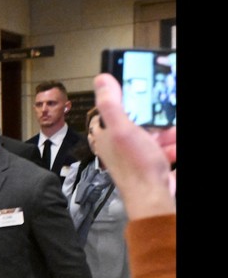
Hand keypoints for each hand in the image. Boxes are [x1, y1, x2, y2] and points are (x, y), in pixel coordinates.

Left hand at [91, 74, 175, 219]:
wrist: (152, 197)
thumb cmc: (135, 165)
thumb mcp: (122, 129)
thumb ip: (111, 105)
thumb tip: (101, 80)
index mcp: (107, 135)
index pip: (110, 112)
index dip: (124, 101)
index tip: (138, 93)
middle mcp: (119, 146)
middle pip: (138, 123)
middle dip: (155, 119)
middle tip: (165, 116)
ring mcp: (137, 157)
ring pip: (155, 137)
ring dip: (168, 134)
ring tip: (174, 132)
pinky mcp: (153, 167)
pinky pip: (165, 152)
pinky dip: (173, 148)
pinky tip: (176, 147)